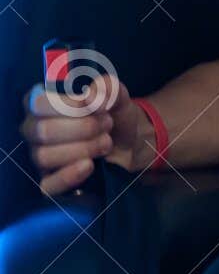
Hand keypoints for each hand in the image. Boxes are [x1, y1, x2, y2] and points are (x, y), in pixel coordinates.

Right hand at [20, 76, 147, 195]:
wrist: (130, 142)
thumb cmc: (112, 114)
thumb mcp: (115, 95)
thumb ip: (106, 87)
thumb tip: (92, 98)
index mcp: (40, 103)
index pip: (40, 103)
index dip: (70, 106)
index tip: (97, 106)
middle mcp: (34, 129)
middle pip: (43, 131)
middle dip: (83, 128)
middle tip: (107, 125)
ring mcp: (39, 156)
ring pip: (45, 156)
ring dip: (83, 149)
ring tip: (105, 143)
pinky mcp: (50, 181)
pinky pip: (47, 185)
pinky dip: (68, 176)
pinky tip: (89, 165)